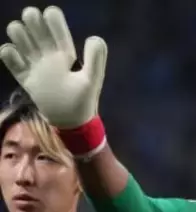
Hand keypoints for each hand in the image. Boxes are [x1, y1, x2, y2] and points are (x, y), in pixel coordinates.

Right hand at [0, 6, 106, 128]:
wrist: (70, 122)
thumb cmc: (83, 100)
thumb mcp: (92, 79)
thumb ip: (95, 59)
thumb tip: (94, 37)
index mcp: (65, 52)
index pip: (56, 27)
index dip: (52, 18)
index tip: (49, 14)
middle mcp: (49, 55)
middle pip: (35, 28)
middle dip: (32, 20)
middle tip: (32, 22)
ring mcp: (36, 66)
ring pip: (21, 40)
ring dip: (18, 34)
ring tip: (21, 40)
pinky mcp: (25, 78)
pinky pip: (11, 61)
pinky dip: (7, 54)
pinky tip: (11, 54)